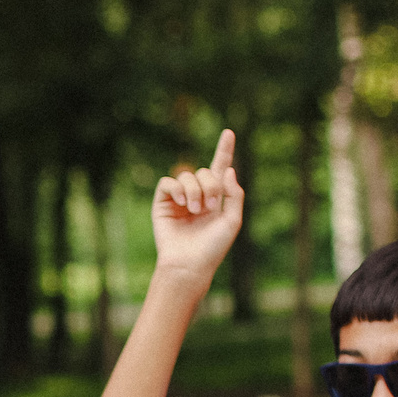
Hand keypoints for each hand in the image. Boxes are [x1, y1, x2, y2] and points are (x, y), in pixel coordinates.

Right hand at [150, 128, 245, 284]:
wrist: (190, 264)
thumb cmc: (213, 247)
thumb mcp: (232, 220)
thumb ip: (234, 194)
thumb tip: (228, 169)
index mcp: (216, 198)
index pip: (220, 169)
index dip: (224, 150)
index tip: (228, 132)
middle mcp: (197, 195)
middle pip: (204, 172)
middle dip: (211, 185)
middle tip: (210, 206)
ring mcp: (179, 199)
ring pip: (187, 175)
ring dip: (195, 190)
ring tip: (195, 210)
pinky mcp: (163, 203)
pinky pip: (168, 183)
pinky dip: (177, 189)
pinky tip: (183, 203)